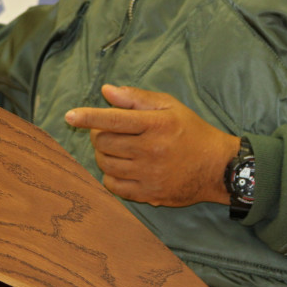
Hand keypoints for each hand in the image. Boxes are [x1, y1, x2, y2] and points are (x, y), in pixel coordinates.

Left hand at [64, 84, 239, 206]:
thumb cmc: (191, 132)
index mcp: (156, 124)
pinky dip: (111, 176)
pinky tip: (122, 167)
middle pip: (104, 142)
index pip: (114, 119)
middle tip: (110, 131)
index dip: (88, 117)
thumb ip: (137, 98)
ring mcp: (149, 175)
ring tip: (118, 149)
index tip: (70, 116)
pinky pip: (114, 186)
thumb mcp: (169, 106)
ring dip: (104, 154)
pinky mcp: (149, 195)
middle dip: (99, 134)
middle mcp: (151, 150)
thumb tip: (107, 91)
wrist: (217, 168)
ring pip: (106, 164)